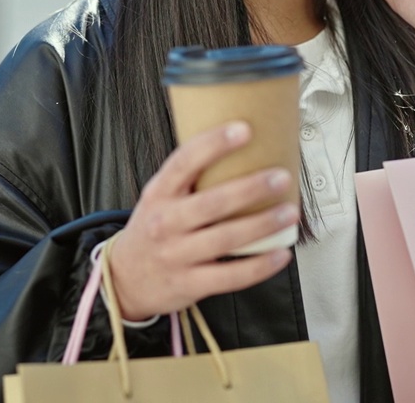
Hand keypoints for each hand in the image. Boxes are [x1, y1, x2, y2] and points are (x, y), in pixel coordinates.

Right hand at [109, 121, 298, 320]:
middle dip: (251, 188)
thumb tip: (241, 150)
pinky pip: (231, 275)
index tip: (244, 129)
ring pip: (226, 238)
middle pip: (212, 203)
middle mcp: (165, 223)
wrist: (126, 279)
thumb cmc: (153, 230)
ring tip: (289, 212)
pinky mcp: (189, 284)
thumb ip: (188, 179)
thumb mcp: (158, 198)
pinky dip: (260, 265)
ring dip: (263, 224)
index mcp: (158, 194)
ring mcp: (176, 255)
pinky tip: (281, 254)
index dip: (214, 144)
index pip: (183, 162)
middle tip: (281, 177)